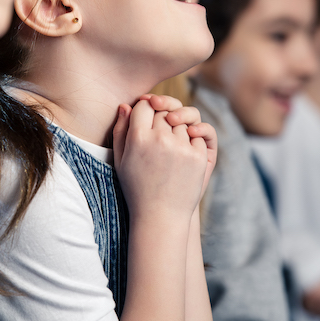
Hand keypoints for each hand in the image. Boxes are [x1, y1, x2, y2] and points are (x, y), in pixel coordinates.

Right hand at [112, 95, 210, 219]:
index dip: (145, 107)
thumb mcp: (121, 160)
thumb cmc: (136, 187)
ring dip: (176, 129)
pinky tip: (180, 155)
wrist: (160, 215)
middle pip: (163, 111)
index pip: (144, 105)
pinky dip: (190, 141)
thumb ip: (120, 131)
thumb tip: (125, 106)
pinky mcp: (198, 156)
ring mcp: (181, 147)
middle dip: (160, 117)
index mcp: (138, 138)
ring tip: (168, 148)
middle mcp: (160, 139)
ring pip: (181, 122)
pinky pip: (196, 135)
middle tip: (157, 133)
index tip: (145, 116)